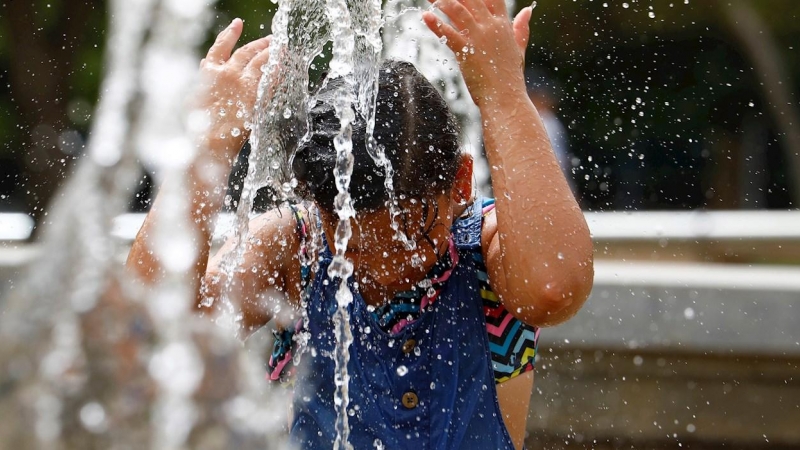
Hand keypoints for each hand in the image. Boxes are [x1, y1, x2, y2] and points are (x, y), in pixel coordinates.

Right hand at [197, 18, 270, 160]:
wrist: (210, 141)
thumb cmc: (200, 125)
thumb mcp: (194, 99)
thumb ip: (204, 80)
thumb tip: (204, 65)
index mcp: (210, 73)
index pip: (221, 47)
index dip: (230, 34)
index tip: (238, 24)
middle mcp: (228, 73)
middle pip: (247, 52)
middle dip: (261, 44)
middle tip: (272, 39)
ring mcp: (243, 84)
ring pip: (261, 61)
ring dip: (273, 53)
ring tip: (283, 48)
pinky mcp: (257, 96)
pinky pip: (271, 79)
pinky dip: (279, 72)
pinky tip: (286, 68)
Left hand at [422, 1, 532, 104]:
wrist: (506, 98)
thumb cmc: (510, 77)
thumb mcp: (518, 48)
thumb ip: (521, 28)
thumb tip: (527, 11)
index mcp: (503, 25)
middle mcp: (491, 27)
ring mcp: (478, 38)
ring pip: (458, 10)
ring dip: (442, 1)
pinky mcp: (466, 51)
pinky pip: (448, 34)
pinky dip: (436, 25)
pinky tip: (425, 16)